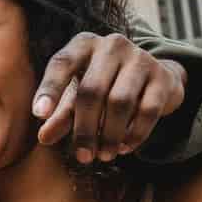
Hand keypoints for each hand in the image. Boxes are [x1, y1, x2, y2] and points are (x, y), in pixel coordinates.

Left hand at [33, 32, 185, 162]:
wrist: (154, 77)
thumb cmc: (105, 84)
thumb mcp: (78, 94)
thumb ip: (61, 114)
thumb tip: (44, 137)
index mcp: (83, 45)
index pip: (62, 63)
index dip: (50, 89)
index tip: (39, 114)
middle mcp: (111, 45)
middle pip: (92, 90)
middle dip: (84, 128)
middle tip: (82, 156)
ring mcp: (140, 58)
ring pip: (120, 102)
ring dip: (109, 135)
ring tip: (103, 155)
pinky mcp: (162, 77)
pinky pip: (147, 110)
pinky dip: (135, 134)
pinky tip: (125, 148)